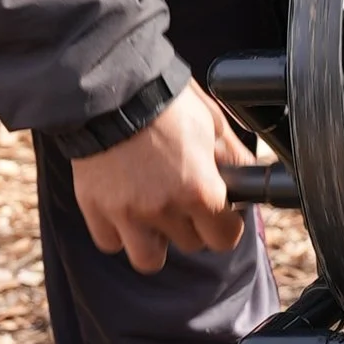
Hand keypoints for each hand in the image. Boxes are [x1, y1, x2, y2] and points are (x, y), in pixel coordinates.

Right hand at [70, 81, 245, 271]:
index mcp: (199, 190)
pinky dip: (118, 231)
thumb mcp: (211, 123)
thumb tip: (247, 177)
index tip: (220, 211)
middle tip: (184, 200)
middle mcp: (163, 209)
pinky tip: (124, 207)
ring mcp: (126, 213)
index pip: (225, 238)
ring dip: (155, 241)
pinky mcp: (95, 209)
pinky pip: (110, 242)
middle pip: (190, 245)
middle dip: (192, 226)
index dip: (226, 224)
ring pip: (148, 259)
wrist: (112, 85)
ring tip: (154, 215)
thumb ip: (231, 158)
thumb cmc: (166, 100)